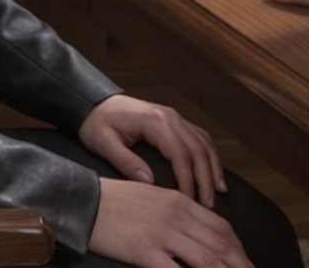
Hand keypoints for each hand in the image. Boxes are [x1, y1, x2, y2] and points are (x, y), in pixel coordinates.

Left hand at [78, 94, 225, 207]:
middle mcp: (168, 115)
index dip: (188, 180)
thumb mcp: (103, 142)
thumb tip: (149, 182)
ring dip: (212, 168)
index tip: (190, 202)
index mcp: (153, 120)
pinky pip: (198, 137)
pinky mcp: (173, 120)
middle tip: (208, 206)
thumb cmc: (96, 123)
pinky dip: (209, 155)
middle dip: (206, 179)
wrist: (92, 102)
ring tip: (216, 194)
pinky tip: (212, 173)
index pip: (180, 153)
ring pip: (203, 142)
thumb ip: (125, 161)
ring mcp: (173, 116)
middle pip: (197, 149)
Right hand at [89, 177, 252, 266]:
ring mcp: (162, 234)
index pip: (222, 228)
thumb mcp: (152, 198)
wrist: (85, 201)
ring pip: (208, 262)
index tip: (248, 266)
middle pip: (221, 247)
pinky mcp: (146, 251)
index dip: (240, 252)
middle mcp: (176, 216)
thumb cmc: (117, 201)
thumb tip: (202, 236)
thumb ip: (179, 213)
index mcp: (179, 201)